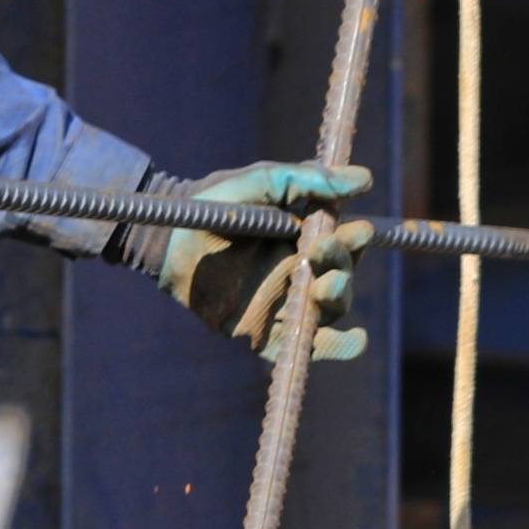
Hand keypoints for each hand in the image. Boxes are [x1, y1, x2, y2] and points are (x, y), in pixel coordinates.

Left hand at [119, 162, 374, 363]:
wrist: (165, 235)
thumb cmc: (215, 203)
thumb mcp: (258, 183)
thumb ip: (304, 179)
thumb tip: (362, 179)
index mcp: (308, 241)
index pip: (346, 245)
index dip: (355, 239)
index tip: (355, 229)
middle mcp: (303, 275)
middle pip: (340, 278)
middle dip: (341, 266)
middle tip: (322, 251)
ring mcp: (285, 305)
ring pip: (328, 311)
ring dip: (336, 300)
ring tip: (324, 286)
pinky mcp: (264, 333)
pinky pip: (303, 347)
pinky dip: (335, 349)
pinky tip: (356, 342)